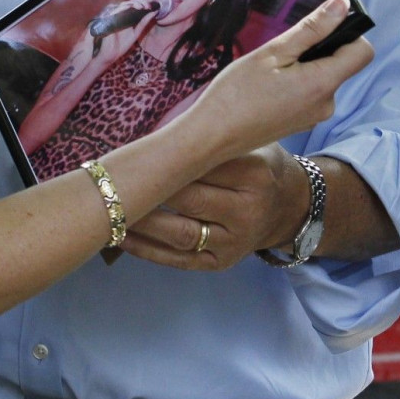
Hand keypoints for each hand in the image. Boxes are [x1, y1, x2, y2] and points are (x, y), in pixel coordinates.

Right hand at [86, 0, 160, 66]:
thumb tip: (154, 12)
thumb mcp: (136, 33)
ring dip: (135, 3)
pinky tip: (133, 7)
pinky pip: (117, 9)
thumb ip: (143, 23)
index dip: (145, 1)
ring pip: (126, 4)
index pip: (137, 5)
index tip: (154, 3)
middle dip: (142, 1)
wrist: (110, 54)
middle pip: (132, 2)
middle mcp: (122, 15)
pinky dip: (126, 7)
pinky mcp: (109, 18)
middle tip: (149, 5)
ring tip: (143, 6)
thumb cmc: (121, 44)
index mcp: (128, 18)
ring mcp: (116, 16)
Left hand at [123, 148, 293, 269]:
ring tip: (110, 208)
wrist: (289, 206)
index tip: (136, 151)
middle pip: (189, 199)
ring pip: (180, 233)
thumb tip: (158, 135)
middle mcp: (247, 210)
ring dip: (142, 222)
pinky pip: (178, 260)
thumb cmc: (258, 163)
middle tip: (116, 177)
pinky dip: (146, 250)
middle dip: (151, 188)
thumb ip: (215, 138)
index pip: (204, 165)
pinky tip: (119, 236)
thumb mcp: (250, 143)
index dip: (168, 159)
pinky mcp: (220, 263)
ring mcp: (234, 242)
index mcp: (255, 172)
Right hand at [189, 0, 371, 162]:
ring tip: (269, 72)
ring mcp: (314, 117)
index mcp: (322, 84)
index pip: (363, 52)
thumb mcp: (273, 52)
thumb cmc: (236, 93)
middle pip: (340, 63)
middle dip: (317, 50)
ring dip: (303, 67)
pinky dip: (295, 83)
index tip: (319, 28)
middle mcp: (327, 105)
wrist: (212, 137)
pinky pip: (309, 93)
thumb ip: (312, 28)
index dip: (347, 33)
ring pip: (322, 77)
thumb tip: (342, 4)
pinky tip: (266, 88)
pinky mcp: (302, 122)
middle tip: (280, 53)